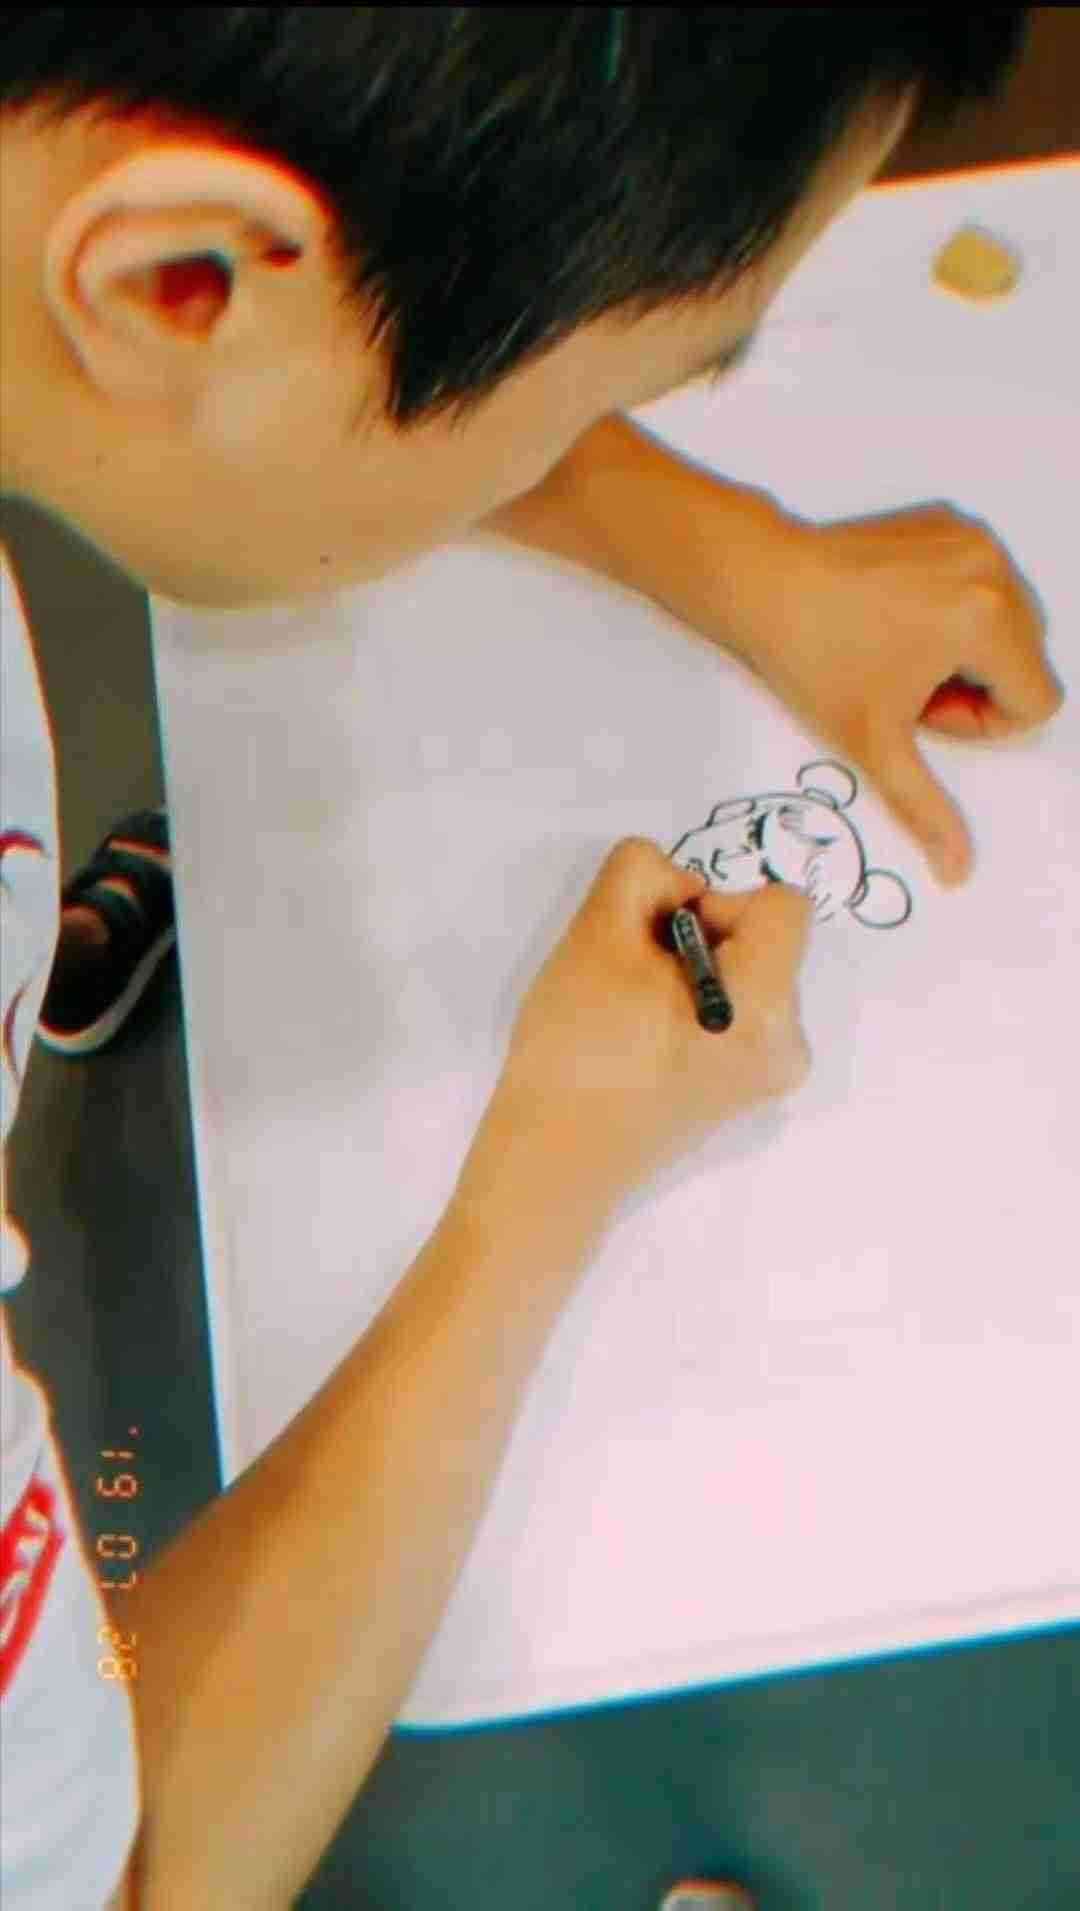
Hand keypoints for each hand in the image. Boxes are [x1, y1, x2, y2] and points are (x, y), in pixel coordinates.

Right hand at [456, 838, 813, 1220]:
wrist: (552, 1162)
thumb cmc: (575, 1048)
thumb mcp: (597, 932)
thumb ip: (644, 873)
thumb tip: (683, 890)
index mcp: (769, 1006)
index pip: (783, 904)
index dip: (719, 902)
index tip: (663, 940)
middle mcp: (790, 1045)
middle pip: (766, 942)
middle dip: (702, 941)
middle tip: (636, 978)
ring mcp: (769, 1078)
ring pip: (747, 979)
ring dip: (695, 974)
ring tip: (634, 1014)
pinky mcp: (742, 1096)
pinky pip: (736, 1019)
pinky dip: (695, 1011)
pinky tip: (644, 1042)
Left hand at [714, 501, 1064, 886]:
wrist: (760, 582)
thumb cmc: (811, 657)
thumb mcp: (874, 743)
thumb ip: (927, 807)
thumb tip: (959, 869)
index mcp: (988, 619)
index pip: (1037, 700)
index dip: (982, 724)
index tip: (922, 712)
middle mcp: (993, 569)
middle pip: (1026, 661)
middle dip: (974, 688)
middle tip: (904, 687)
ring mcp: (972, 539)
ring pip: (1009, 623)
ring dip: (967, 651)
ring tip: (899, 653)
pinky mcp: (950, 523)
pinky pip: (983, 583)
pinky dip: (954, 608)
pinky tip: (896, 619)